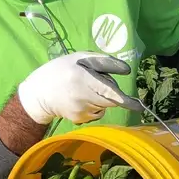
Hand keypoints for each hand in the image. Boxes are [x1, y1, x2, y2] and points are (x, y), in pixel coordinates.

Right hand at [17, 52, 138, 124]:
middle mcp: (82, 97)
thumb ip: (104, 62)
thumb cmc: (61, 70)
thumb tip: (127, 70)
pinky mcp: (79, 120)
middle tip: (96, 82)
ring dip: (102, 98)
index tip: (139, 106)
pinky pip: (96, 113)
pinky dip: (95, 106)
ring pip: (105, 106)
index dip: (126, 100)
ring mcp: (81, 111)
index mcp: (82, 78)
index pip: (110, 93)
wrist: (39, 94)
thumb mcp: (80, 59)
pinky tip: (80, 99)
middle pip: (111, 100)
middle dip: (111, 92)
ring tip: (84, 89)